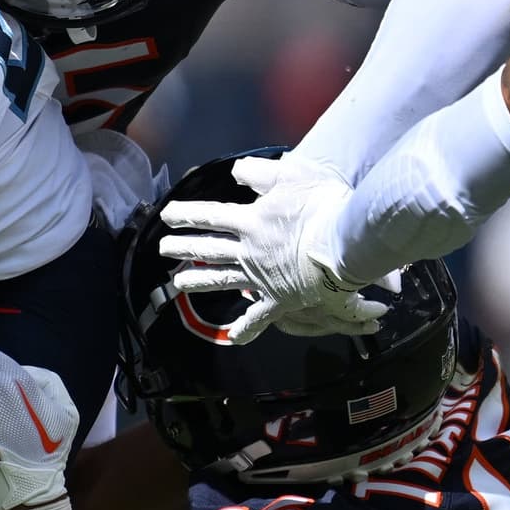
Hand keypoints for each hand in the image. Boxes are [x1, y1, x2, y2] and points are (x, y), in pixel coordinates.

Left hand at [158, 153, 389, 342]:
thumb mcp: (291, 175)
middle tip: (164, 249)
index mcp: (250, 222)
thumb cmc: (324, 206)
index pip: (210, 216)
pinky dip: (247, 328)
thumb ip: (259, 173)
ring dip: (199, 280)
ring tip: (179, 283)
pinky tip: (234, 337)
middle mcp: (249, 251)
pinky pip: (260, 316)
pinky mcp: (280, 298)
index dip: (186, 215)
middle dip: (183, 248)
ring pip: (223, 279)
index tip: (167, 216)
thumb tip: (235, 173)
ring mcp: (262, 277)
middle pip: (208, 249)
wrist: (346, 244)